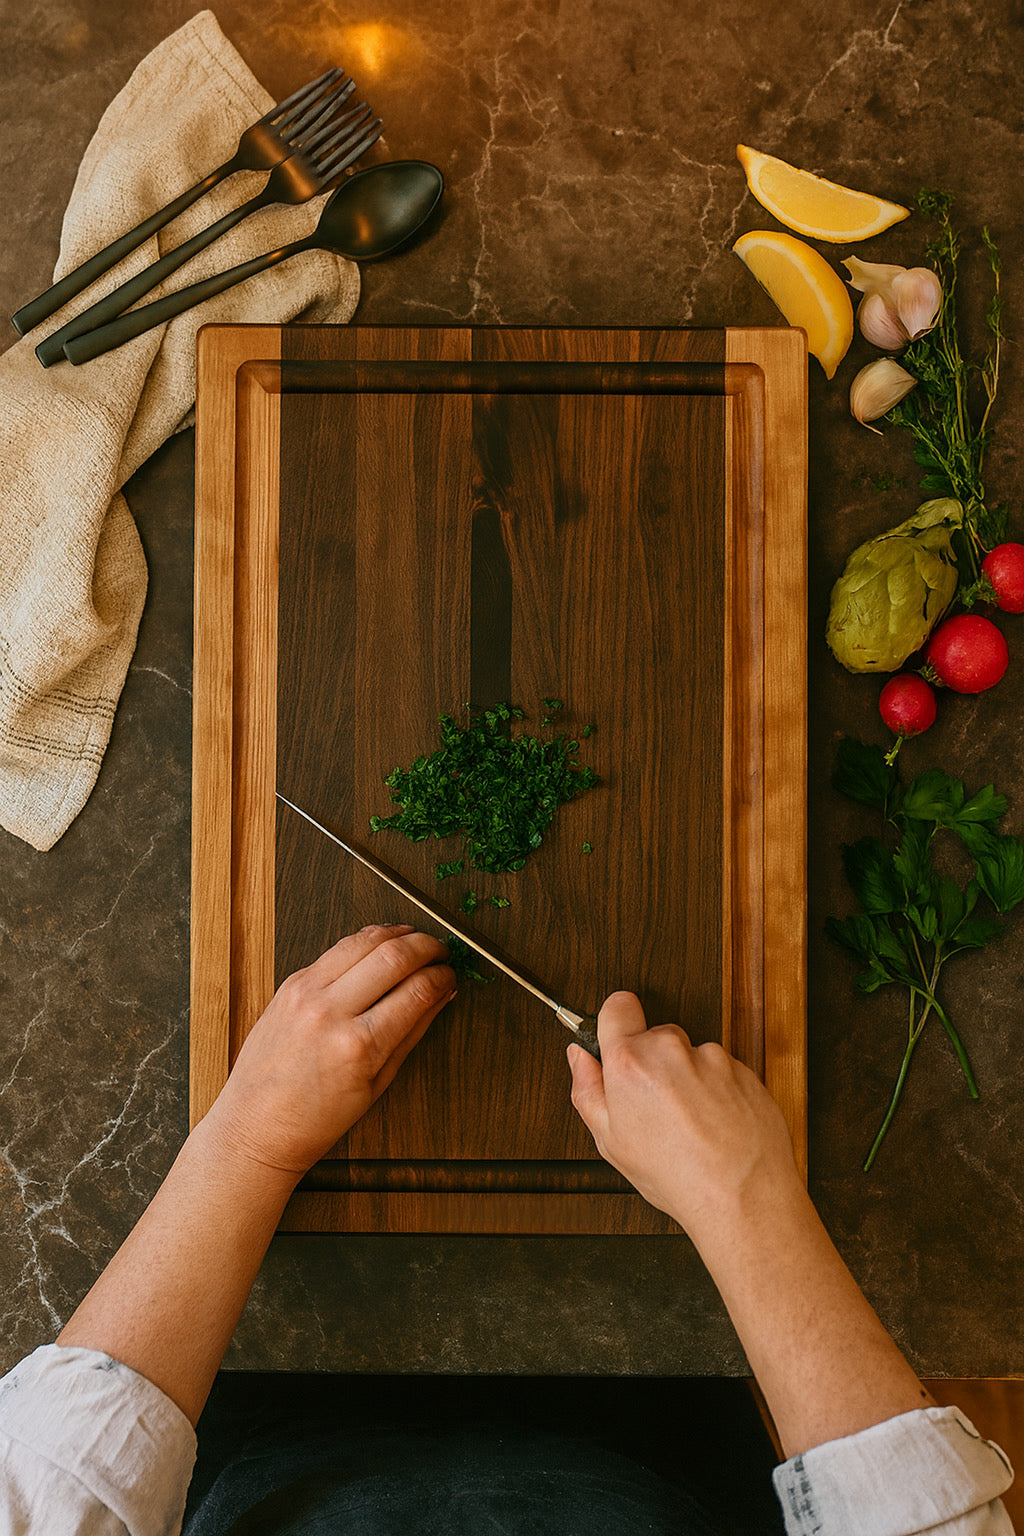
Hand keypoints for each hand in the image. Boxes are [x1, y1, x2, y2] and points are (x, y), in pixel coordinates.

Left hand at [201, 925, 455, 1178]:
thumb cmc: (313, 1118)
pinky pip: (336, 949)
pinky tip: (379, 946)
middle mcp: (330, 1012)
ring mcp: (306, 993)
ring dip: (397, 934)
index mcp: (357, 1046)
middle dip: (427, 946)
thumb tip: (439, 997)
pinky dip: (364, 942)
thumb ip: (411, 1032)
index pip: (416, 991)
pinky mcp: (291, 983)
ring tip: (415, 940)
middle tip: (440, 951)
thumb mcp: (377, 1084)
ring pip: (363, 940)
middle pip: (393, 955)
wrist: (256, 1125)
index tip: (450, 976)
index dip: (442, 977)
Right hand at [567, 992, 803, 1259]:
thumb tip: (579, 1057)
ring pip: (692, 1056)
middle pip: (656, 1035)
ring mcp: (713, 1058)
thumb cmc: (676, 1176)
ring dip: (689, 1079)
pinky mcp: (744, 1070)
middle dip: (653, 1063)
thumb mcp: (611, 1142)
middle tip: (655, 1108)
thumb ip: (588, 1089)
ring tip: (691, 1125)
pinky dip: (719, 1091)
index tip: (618, 1041)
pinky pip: (722, 1071)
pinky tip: (716, 1126)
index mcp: (631, 1062)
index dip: (615, 1023)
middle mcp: (672, 1050)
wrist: (743, 1197)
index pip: (617, 1006)